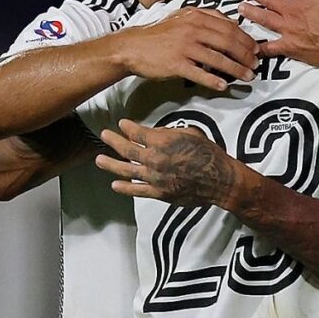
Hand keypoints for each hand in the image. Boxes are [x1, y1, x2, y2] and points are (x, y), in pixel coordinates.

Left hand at [95, 119, 242, 208]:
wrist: (219, 179)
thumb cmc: (209, 154)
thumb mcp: (192, 133)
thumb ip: (171, 132)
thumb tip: (158, 132)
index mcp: (163, 142)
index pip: (138, 133)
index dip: (128, 127)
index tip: (122, 124)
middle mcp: (155, 159)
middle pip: (127, 150)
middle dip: (113, 141)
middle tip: (104, 135)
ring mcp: (155, 177)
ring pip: (127, 170)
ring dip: (111, 165)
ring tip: (99, 160)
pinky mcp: (159, 192)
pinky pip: (138, 190)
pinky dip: (125, 188)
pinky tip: (114, 185)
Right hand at [114, 8, 258, 90]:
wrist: (132, 47)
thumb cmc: (160, 34)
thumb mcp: (183, 17)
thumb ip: (207, 18)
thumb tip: (233, 24)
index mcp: (196, 16)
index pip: (229, 27)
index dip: (246, 39)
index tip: (257, 49)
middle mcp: (192, 29)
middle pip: (228, 42)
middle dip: (246, 55)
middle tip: (256, 65)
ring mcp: (184, 47)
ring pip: (217, 59)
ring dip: (236, 69)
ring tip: (248, 77)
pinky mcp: (175, 64)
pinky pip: (199, 74)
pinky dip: (214, 81)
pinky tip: (224, 86)